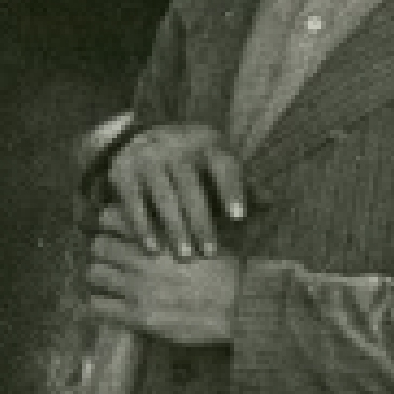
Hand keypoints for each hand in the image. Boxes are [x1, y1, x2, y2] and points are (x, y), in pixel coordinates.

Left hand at [86, 231, 241, 348]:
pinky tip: (110, 302)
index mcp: (160, 235)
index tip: (113, 229)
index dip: (109, 222)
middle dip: (102, 249)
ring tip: (109, 280)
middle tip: (110, 257)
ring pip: (94, 273)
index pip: (112, 217)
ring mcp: (138, 288)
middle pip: (98, 245)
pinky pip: (99, 305)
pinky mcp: (138, 316)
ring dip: (100, 275)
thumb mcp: (205, 235)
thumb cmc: (229, 273)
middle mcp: (144, 258)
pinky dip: (100, 302)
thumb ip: (177, 225)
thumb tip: (160, 214)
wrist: (242, 309)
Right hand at [102, 121, 249, 255]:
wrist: (138, 137)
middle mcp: (175, 146)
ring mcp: (146, 158)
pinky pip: (133, 203)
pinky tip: (152, 249)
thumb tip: (271, 202)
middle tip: (211, 252)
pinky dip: (143, 227)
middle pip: (190, 186)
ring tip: (186, 256)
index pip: (222, 165)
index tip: (238, 217)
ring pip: (163, 197)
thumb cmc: (192, 161)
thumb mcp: (217, 161)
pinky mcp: (122, 172)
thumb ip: (243, 184)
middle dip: (201, 221)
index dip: (231, 190)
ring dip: (175, 229)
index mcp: (207, 142)